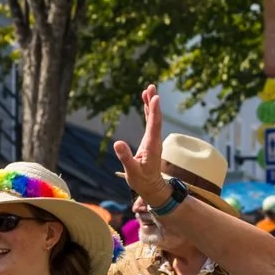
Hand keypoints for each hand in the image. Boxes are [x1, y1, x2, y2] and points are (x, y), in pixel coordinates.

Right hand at [109, 84, 167, 205]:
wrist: (151, 187)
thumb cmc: (142, 181)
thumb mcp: (132, 171)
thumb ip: (126, 158)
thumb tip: (118, 143)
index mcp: (152, 146)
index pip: (154, 125)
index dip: (154, 111)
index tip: (155, 97)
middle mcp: (155, 140)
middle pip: (156, 118)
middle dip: (153, 102)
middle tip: (151, 87)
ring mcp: (153, 139)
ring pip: (154, 118)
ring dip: (151, 104)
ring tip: (148, 89)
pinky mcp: (150, 140)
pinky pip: (150, 122)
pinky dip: (148, 111)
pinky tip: (146, 102)